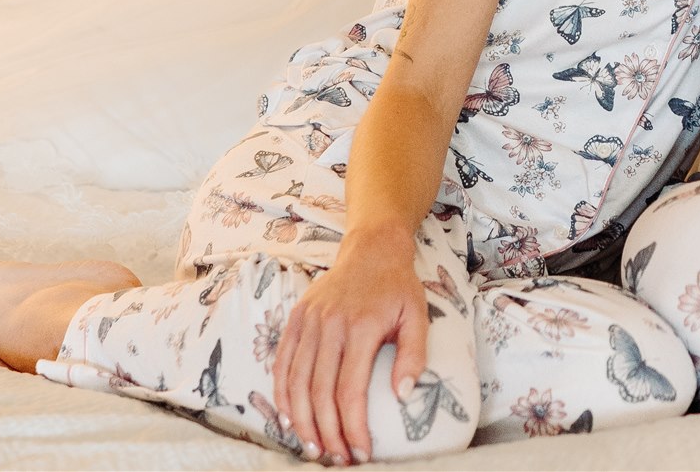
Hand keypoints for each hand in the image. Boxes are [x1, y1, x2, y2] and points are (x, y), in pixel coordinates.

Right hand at [273, 228, 428, 464]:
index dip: (353, 426)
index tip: (362, 452)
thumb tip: (404, 396)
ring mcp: (307, 322)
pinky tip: (290, 419)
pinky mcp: (294, 319)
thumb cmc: (397, 287)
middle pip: (318, 392)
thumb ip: (414, 355)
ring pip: (295, 382)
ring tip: (313, 448)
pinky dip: (282, 395)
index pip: (350, 389)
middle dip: (327, 432)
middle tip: (336, 459)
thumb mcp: (418, 315)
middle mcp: (329, 325)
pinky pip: (281, 364)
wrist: (371, 249)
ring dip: (301, 421)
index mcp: (360, 326)